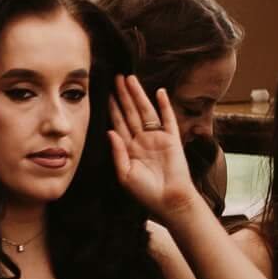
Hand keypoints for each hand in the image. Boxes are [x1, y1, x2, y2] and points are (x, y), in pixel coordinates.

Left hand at [109, 73, 197, 219]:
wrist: (169, 201)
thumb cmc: (146, 192)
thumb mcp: (125, 174)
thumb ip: (117, 152)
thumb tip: (109, 131)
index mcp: (129, 147)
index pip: (118, 122)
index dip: (112, 107)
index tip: (105, 91)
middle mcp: (142, 140)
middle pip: (130, 112)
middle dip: (122, 95)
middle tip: (116, 77)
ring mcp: (157, 138)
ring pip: (146, 111)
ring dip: (138, 95)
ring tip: (131, 79)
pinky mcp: (172, 140)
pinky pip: (168, 119)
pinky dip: (164, 106)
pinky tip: (160, 93)